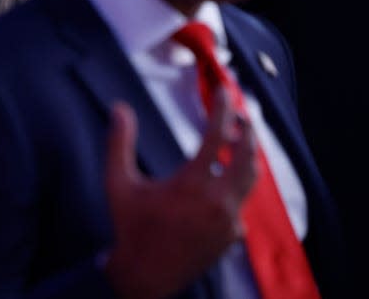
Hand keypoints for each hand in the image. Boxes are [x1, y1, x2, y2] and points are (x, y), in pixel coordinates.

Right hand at [103, 88, 256, 298]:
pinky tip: (224, 180)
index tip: (224, 91)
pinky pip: (241, 203)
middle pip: (248, 157)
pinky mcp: (232, 236)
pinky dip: (236, 185)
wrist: (144, 277)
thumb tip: (119, 107)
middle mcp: (218, 202)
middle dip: (248, 131)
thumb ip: (119, 142)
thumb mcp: (117, 183)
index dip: (223, 110)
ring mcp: (229, 222)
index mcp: (192, 184)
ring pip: (251, 180)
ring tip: (241, 140)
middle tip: (242, 113)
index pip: (217, 137)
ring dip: (248, 156)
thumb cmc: (130, 226)